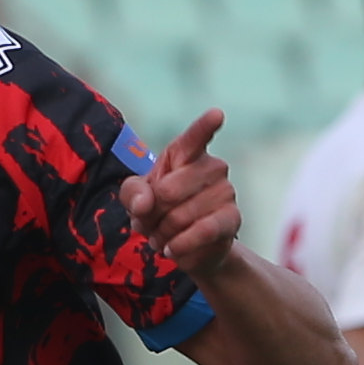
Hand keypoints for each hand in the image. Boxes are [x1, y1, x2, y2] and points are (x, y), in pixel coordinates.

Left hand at [121, 110, 243, 279]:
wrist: (185, 246)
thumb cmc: (160, 211)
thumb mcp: (135, 198)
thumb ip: (131, 193)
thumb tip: (144, 204)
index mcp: (186, 153)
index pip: (196, 136)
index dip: (206, 125)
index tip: (217, 114)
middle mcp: (212, 167)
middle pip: (168, 191)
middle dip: (152, 215)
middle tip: (151, 223)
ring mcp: (226, 192)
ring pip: (180, 216)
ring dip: (163, 234)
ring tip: (163, 237)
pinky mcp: (232, 219)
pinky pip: (203, 231)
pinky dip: (181, 244)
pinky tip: (173, 250)